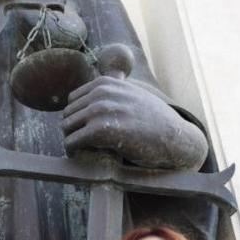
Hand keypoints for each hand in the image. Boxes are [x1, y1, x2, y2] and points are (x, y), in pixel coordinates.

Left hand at [61, 75, 207, 169]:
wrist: (173, 136)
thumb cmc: (154, 119)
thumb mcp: (134, 93)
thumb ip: (116, 88)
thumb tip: (106, 83)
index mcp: (106, 83)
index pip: (73, 100)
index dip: (77, 118)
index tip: (85, 131)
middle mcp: (101, 93)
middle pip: (67, 115)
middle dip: (73, 130)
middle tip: (84, 145)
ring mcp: (101, 110)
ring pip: (66, 128)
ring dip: (72, 142)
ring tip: (83, 152)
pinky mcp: (101, 130)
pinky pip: (72, 142)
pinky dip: (73, 152)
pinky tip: (82, 157)